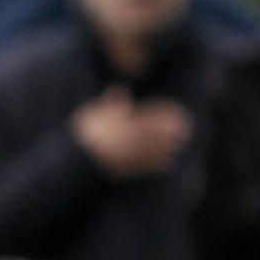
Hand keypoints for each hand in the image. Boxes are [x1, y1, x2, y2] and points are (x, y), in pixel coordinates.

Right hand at [69, 89, 193, 177]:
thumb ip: (109, 104)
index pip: (148, 115)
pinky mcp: (126, 170)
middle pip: (154, 133)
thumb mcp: (93, 115)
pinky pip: (146, 166)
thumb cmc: (83, 137)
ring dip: (168, 146)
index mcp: (120, 123)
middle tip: (185, 129)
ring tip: (179, 144)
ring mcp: (126, 155)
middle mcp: (125, 139)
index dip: (164, 114)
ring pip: (153, 149)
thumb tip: (120, 89)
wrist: (74, 163)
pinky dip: (159, 163)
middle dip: (170, 131)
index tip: (177, 112)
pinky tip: (169, 161)